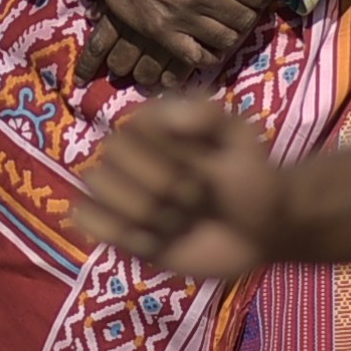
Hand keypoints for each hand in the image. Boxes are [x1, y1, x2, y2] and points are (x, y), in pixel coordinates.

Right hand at [65, 0, 281, 79]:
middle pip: (243, 19)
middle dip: (249, 14)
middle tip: (242, 8)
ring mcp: (180, 17)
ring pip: (224, 39)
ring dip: (231, 33)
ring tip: (226, 23)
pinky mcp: (161, 32)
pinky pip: (195, 56)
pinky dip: (208, 54)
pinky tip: (208, 42)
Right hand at [71, 94, 286, 278]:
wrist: (260, 230)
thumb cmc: (249, 177)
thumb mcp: (238, 138)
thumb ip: (205, 114)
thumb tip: (160, 110)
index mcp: (151, 123)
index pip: (128, 134)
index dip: (166, 159)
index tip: (203, 173)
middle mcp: (129, 153)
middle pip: (108, 166)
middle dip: (158, 190)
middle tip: (195, 200)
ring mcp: (122, 191)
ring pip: (96, 194)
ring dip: (144, 215)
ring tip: (178, 221)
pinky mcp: (120, 228)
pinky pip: (90, 222)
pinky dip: (121, 234)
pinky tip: (155, 240)